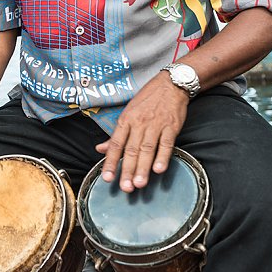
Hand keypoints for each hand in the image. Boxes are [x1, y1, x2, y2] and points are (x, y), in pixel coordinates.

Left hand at [96, 71, 188, 191]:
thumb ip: (116, 134)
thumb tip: (100, 149)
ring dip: (143, 168)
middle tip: (125, 187)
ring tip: (139, 184)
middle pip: (131, 149)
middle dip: (127, 170)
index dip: (111, 161)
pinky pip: (166, 143)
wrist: (170, 84)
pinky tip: (158, 169)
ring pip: (147, 149)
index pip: (115, 144)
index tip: (107, 178)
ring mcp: (156, 124)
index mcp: (126, 120)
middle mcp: (139, 123)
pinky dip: (162, 157)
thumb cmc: (148, 99)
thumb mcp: (128, 112)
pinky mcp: (171, 126)